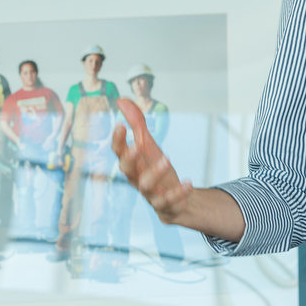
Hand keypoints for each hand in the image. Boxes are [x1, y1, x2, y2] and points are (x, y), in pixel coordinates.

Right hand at [112, 97, 193, 223]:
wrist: (177, 200)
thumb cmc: (156, 169)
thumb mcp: (148, 145)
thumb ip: (136, 123)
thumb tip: (121, 100)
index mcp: (132, 163)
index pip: (119, 152)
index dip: (118, 140)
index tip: (120, 125)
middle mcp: (137, 178)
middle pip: (126, 170)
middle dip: (130, 157)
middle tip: (138, 144)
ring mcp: (150, 193)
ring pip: (146, 186)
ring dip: (155, 173)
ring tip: (167, 159)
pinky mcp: (164, 205)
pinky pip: (168, 201)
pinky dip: (177, 193)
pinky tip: (188, 183)